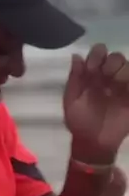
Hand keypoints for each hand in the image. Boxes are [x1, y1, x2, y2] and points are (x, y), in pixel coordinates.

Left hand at [63, 44, 128, 161]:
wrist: (92, 142)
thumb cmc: (79, 121)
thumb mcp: (71, 100)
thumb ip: (75, 78)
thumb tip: (76, 56)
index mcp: (93, 74)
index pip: (99, 53)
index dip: (97, 55)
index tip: (91, 68)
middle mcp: (109, 77)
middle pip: (117, 57)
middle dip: (111, 62)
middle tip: (105, 75)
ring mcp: (123, 87)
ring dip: (122, 71)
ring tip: (114, 85)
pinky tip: (124, 90)